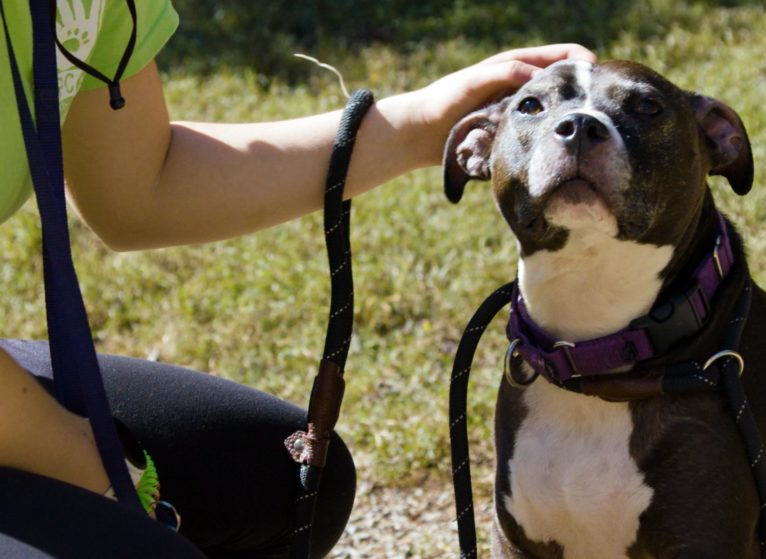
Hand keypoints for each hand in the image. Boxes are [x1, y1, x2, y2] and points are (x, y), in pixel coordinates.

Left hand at [406, 43, 597, 164]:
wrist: (420, 134)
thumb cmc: (444, 101)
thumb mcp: (475, 81)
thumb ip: (506, 73)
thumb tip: (541, 77)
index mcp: (519, 65)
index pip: (564, 55)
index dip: (584, 62)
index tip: (597, 78)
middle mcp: (524, 87)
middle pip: (565, 86)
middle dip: (582, 93)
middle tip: (596, 110)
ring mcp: (520, 113)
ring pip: (554, 114)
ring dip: (567, 120)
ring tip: (582, 132)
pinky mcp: (514, 136)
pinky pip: (539, 136)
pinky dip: (550, 141)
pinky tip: (559, 151)